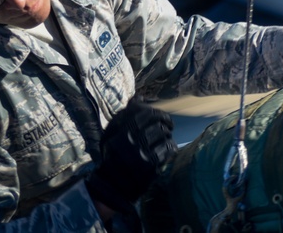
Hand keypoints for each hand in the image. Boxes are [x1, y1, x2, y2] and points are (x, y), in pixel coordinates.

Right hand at [86, 100, 177, 214]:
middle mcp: (131, 139)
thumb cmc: (113, 156)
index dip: (157, 112)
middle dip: (166, 121)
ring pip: (163, 134)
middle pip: (156, 122)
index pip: (145, 112)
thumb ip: (125, 115)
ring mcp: (141, 152)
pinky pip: (167, 149)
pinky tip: (168, 149)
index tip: (161, 117)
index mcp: (120, 129)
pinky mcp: (151, 164)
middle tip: (168, 126)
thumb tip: (139, 98)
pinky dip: (170, 147)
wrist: (112, 185)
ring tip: (166, 138)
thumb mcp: (112, 133)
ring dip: (167, 135)